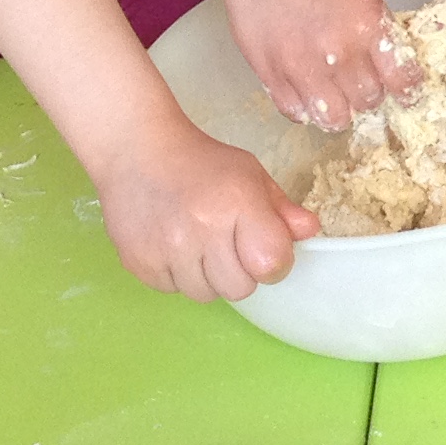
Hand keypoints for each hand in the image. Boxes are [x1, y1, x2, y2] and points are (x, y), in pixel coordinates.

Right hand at [97, 124, 319, 299]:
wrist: (135, 150)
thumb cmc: (200, 162)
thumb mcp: (249, 174)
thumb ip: (281, 208)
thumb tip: (310, 230)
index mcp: (237, 203)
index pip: (271, 265)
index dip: (272, 262)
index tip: (261, 247)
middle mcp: (201, 230)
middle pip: (239, 289)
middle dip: (238, 271)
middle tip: (224, 243)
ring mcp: (167, 249)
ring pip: (205, 294)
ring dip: (205, 276)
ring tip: (195, 242)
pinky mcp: (139, 262)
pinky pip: (171, 290)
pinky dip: (175, 275)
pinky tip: (170, 244)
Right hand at [222, 0, 412, 131]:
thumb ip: (375, 30)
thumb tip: (389, 66)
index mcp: (369, 26)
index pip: (402, 79)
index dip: (407, 90)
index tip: (405, 93)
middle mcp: (340, 52)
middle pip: (369, 102)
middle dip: (370, 96)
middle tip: (361, 86)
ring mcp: (303, 68)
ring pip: (335, 119)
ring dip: (340, 110)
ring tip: (335, 96)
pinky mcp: (271, 75)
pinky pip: (296, 113)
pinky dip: (305, 108)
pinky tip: (306, 92)